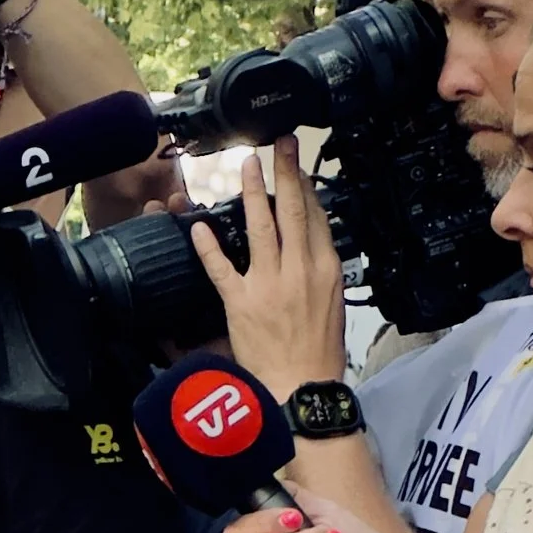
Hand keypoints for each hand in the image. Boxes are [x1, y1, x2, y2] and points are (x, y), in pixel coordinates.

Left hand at [187, 138, 346, 400]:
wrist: (303, 388)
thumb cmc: (319, 353)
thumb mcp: (334, 304)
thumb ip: (321, 271)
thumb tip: (315, 245)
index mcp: (326, 269)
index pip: (317, 218)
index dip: (306, 188)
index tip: (298, 165)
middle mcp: (300, 271)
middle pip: (294, 211)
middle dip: (287, 173)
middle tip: (280, 143)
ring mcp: (269, 285)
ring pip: (261, 228)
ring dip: (252, 193)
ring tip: (246, 165)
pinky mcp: (242, 305)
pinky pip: (222, 269)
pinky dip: (210, 246)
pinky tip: (199, 225)